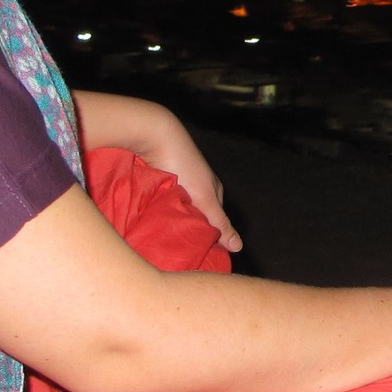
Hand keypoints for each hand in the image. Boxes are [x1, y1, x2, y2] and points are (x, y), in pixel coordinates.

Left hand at [74, 90, 242, 251]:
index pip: (215, 221)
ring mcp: (178, 182)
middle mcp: (196, 186)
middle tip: (176, 249)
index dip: (209, 238)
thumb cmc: (183, 165)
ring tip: (162, 237)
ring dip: (172, 221)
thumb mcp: (204, 198)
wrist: (155, 135)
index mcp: (213, 190)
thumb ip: (220, 223)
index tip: (197, 256)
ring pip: (178, 209)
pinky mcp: (160, 180)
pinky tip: (152, 221)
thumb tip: (239, 247)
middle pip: (196, 216)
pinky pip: (162, 201)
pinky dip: (160, 211)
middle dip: (188, 230)